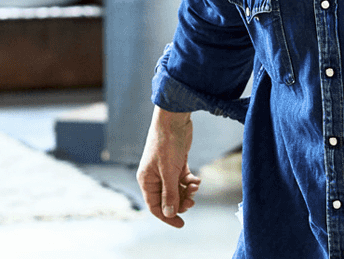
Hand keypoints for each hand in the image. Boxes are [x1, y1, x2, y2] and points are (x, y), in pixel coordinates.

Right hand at [136, 106, 201, 227]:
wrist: (174, 120)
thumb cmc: (167, 143)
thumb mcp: (169, 172)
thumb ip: (170, 194)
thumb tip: (169, 213)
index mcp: (147, 180)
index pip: (155, 206)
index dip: (167, 217)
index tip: (181, 224)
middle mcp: (154, 177)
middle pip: (168, 200)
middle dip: (181, 202)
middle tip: (193, 201)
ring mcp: (165, 170)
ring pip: (177, 190)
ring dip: (188, 191)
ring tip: (196, 186)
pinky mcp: (176, 163)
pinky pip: (183, 180)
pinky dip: (191, 182)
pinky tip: (197, 179)